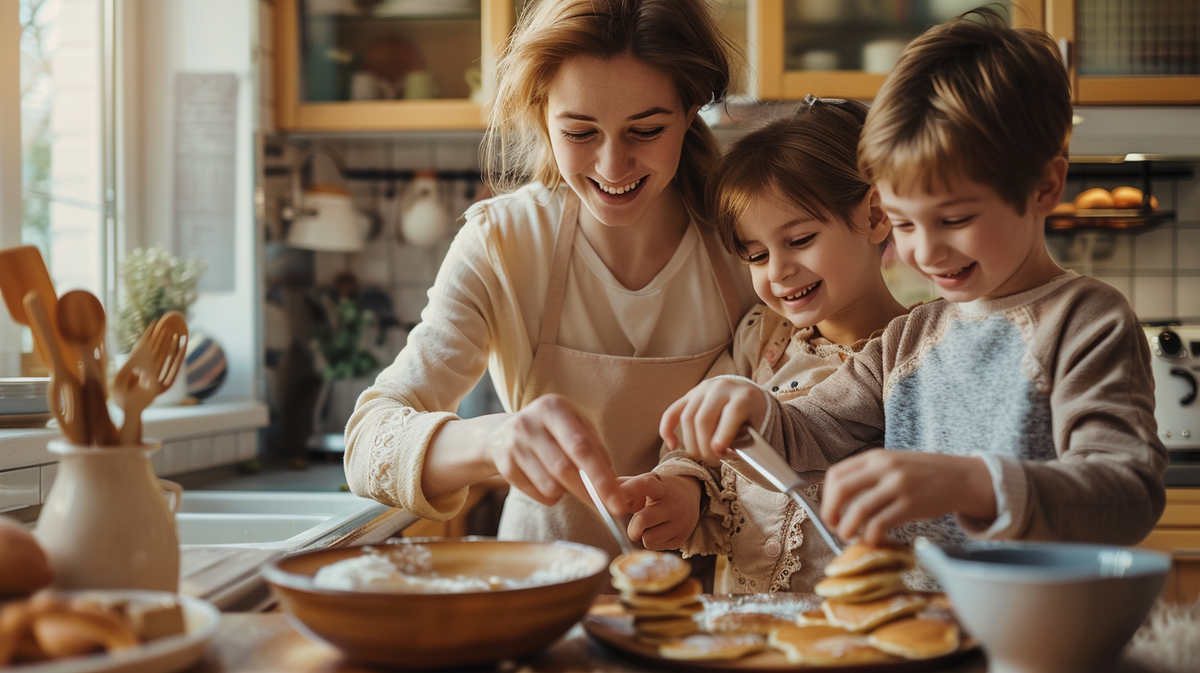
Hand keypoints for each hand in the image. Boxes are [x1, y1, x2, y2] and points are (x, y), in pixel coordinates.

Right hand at [487, 394, 628, 513]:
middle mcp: (529, 423)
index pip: (581, 447)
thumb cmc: (552, 431)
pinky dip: (551, 497)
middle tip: (609, 507)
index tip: (617, 498)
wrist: (503, 432)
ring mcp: (513, 444)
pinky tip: (549, 483)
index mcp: (553, 408)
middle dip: (590, 492)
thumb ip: (595, 450)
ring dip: (567, 492)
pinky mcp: (504, 465)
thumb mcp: (574, 427)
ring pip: (550, 485)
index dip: (601, 476)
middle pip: (564, 468)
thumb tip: (617, 485)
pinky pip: (537, 494)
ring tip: (568, 482)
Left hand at [620, 473, 701, 549]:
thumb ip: (624, 487)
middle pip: (642, 520)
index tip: (616, 502)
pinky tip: (658, 531)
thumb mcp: (646, 483)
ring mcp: (680, 522)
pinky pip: (655, 547)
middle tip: (635, 525)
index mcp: (661, 486)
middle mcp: (673, 504)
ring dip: (642, 536)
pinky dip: (651, 541)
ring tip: (649, 527)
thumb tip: (600, 497)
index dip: (628, 491)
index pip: (644, 485)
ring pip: (647, 539)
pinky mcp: (681, 538)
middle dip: (633, 527)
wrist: (689, 499)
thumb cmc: (657, 492)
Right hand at [660, 378, 766, 464]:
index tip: (720, 453)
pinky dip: (667, 430)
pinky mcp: (687, 395)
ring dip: (691, 444)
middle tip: (713, 461)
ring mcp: (702, 390)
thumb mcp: (756, 426)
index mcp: (744, 395)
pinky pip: (671, 412)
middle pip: (704, 419)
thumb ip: (742, 440)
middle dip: (705, 446)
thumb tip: (722, 453)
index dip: (724, 434)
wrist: (744, 393)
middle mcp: (721, 388)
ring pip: (687, 418)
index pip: (732, 413)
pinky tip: (672, 446)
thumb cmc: (752, 415)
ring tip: (701, 457)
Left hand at [820, 450, 997, 544]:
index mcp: (875, 457)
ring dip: (847, 528)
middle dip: (830, 513)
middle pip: (841, 490)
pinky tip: (872, 540)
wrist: (960, 477)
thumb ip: (868, 475)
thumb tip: (838, 499)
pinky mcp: (911, 505)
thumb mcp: (893, 464)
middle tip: (833, 527)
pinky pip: (880, 524)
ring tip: (848, 537)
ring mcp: (898, 486)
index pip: (836, 474)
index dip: (826, 497)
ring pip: (859, 510)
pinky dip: (870, 536)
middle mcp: (884, 468)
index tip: (830, 511)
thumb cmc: (922, 474)